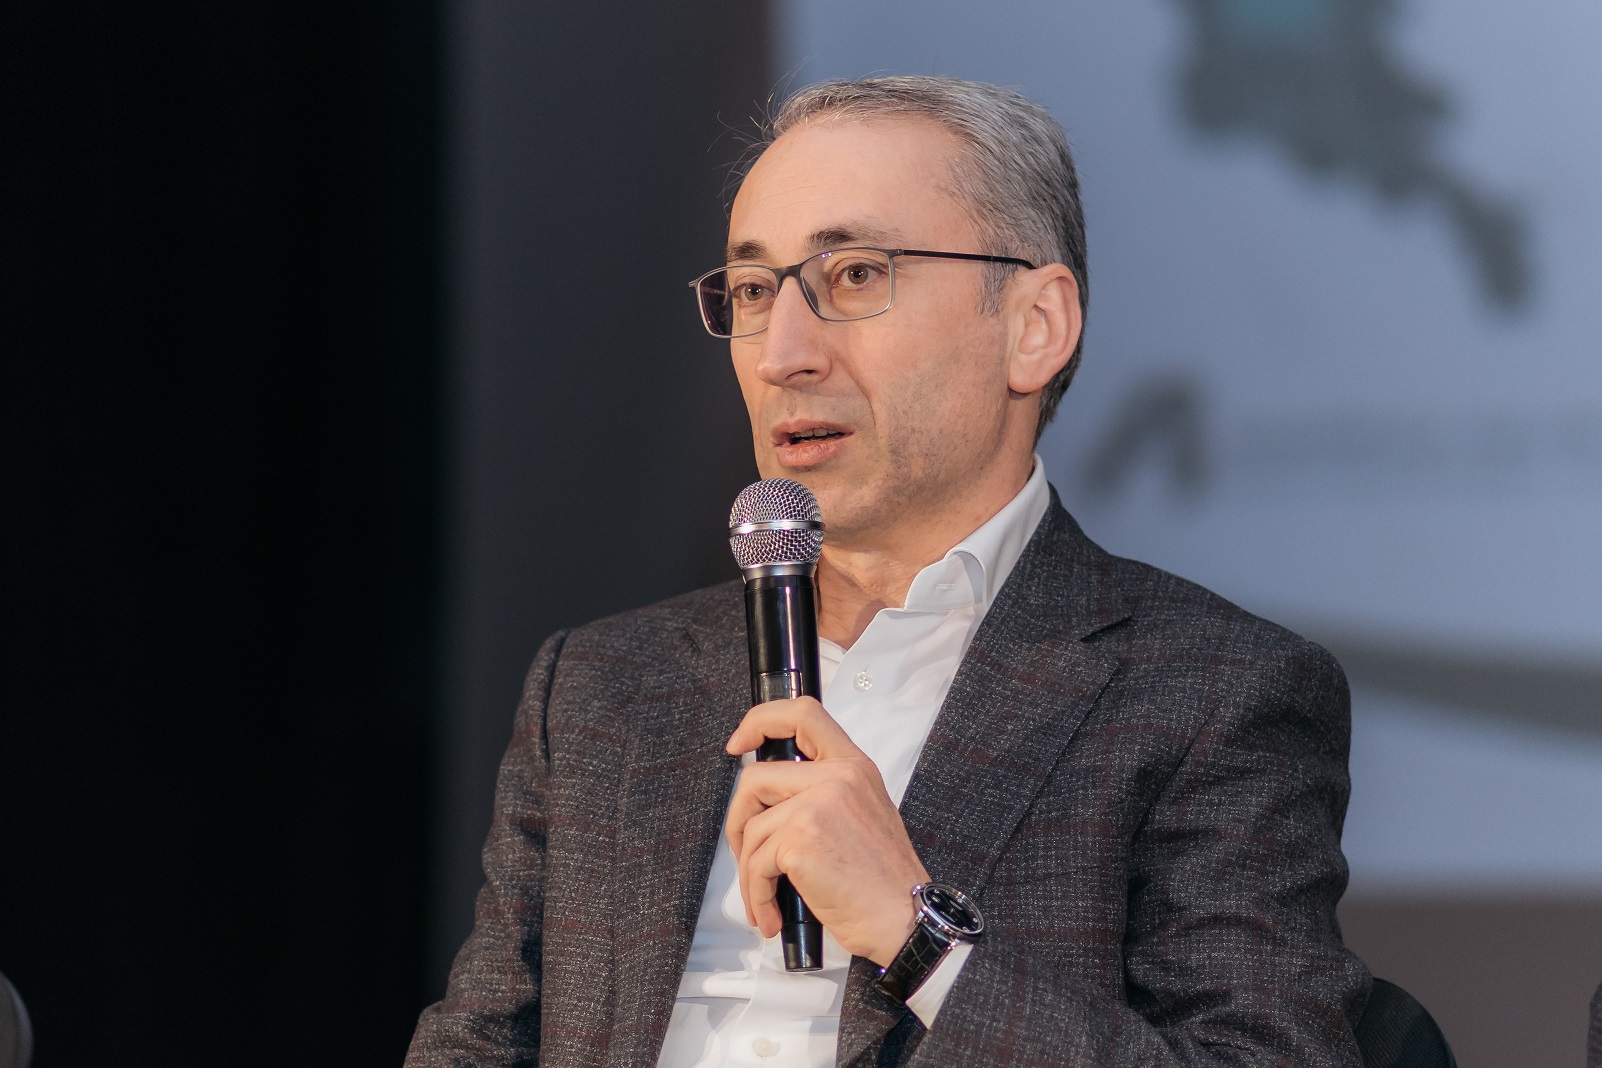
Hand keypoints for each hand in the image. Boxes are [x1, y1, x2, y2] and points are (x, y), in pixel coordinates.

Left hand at [724, 697, 929, 966]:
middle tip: (747, 855)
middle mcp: (837, 778)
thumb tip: (770, 800)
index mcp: (853, 766)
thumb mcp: (865, 813)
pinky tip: (771, 915)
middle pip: (755, 778)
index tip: (738, 744)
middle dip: (739, 822)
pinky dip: (757, 895)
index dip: (761, 721)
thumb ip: (824, 792)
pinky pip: (756, 864)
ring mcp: (817, 806)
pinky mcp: (801, 841)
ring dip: (749, 872)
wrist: (906, 919)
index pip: (803, 714)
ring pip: (751, 828)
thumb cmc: (884, 880)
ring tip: (763, 900)